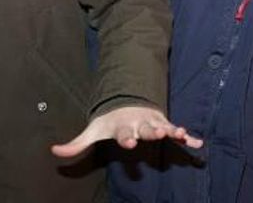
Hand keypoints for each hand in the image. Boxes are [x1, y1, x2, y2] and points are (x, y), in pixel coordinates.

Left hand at [51, 106, 203, 157]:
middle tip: (158, 133)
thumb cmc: (111, 121)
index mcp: (123, 126)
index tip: (129, 143)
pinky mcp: (164, 124)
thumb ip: (76, 143)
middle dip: (152, 131)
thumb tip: (53, 151)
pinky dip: (188, 137)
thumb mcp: (93, 130)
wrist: (128, 102)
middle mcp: (140, 123)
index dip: (126, 138)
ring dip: (172, 130)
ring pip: (164, 127)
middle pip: (147, 128)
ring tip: (181, 134)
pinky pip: (177, 132)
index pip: (124, 133)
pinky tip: (198, 144)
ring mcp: (153, 123)